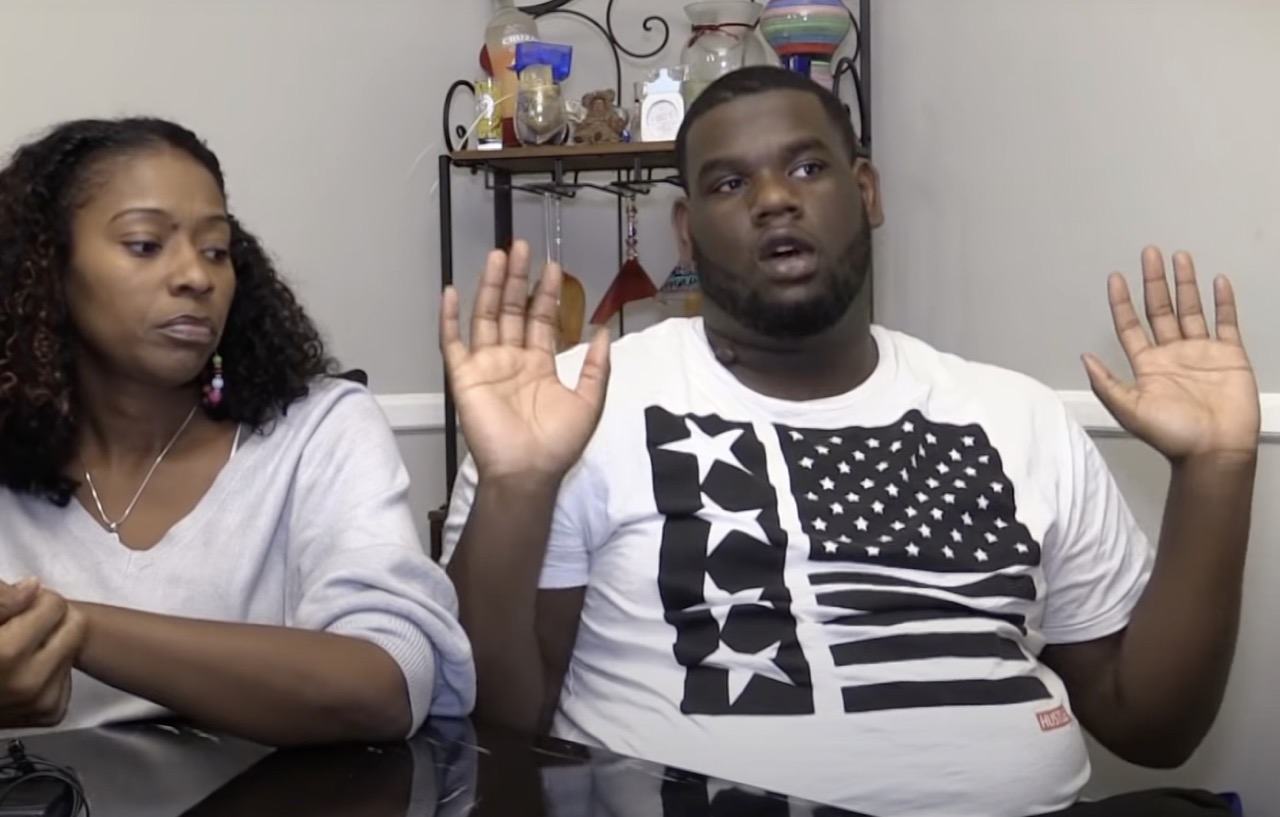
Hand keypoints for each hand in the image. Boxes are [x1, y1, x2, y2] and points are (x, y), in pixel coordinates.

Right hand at [0, 580, 86, 727]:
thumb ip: (1, 599)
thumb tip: (32, 587)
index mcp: (5, 653)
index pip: (55, 605)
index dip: (36, 602)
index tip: (18, 612)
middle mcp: (27, 683)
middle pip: (75, 627)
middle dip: (50, 622)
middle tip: (22, 630)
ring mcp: (40, 702)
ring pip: (73, 651)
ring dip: (52, 647)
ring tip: (18, 654)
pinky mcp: (49, 714)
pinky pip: (70, 676)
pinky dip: (52, 671)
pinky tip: (25, 672)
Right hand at [440, 240, 610, 479]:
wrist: (528, 471)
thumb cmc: (557, 444)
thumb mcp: (589, 402)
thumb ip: (597, 367)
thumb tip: (605, 332)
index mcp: (539, 365)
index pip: (541, 318)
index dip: (546, 292)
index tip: (552, 266)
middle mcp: (511, 359)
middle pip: (513, 309)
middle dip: (518, 278)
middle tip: (522, 248)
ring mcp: (486, 365)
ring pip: (486, 316)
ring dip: (491, 287)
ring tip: (498, 257)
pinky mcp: (464, 376)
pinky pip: (452, 342)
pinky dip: (449, 317)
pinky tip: (452, 292)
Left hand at [1082, 246, 1259, 461]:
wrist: (1214, 451)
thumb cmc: (1172, 436)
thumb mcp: (1130, 411)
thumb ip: (1107, 383)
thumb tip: (1083, 357)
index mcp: (1147, 365)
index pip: (1131, 326)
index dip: (1122, 302)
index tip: (1116, 278)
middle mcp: (1172, 354)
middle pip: (1160, 309)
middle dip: (1154, 282)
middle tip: (1149, 252)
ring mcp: (1202, 352)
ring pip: (1191, 310)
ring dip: (1185, 284)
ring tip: (1179, 257)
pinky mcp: (1230, 355)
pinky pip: (1226, 322)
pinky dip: (1223, 302)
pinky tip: (1217, 281)